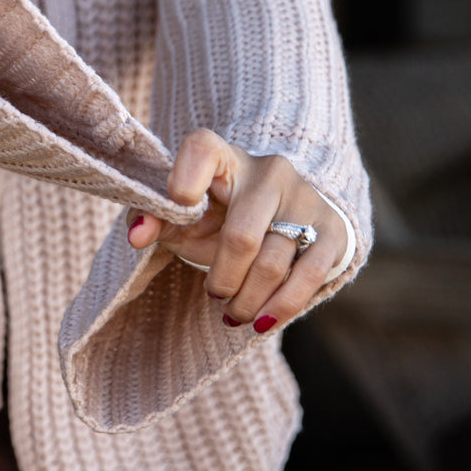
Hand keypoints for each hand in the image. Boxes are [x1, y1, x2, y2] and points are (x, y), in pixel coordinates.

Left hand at [126, 128, 347, 333]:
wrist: (285, 216)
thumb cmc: (219, 216)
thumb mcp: (183, 217)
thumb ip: (155, 220)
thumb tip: (136, 235)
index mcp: (223, 157)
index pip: (202, 149)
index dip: (186, 177)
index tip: (179, 204)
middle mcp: (269, 171)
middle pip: (242, 236)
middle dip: (223, 279)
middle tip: (215, 295)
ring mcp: (305, 198)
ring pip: (273, 264)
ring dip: (248, 300)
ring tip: (234, 313)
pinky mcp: (334, 228)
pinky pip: (309, 276)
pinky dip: (281, 307)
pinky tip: (262, 321)